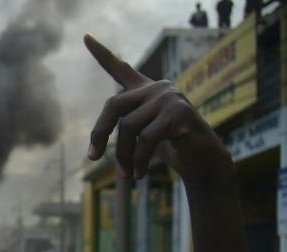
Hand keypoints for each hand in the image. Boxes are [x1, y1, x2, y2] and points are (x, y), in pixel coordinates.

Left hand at [84, 35, 232, 184]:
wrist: (205, 161)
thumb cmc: (172, 148)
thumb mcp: (143, 136)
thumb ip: (125, 131)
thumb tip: (93, 152)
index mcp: (146, 91)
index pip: (120, 68)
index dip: (101, 53)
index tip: (85, 37)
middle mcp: (157, 88)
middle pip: (113, 105)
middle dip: (99, 133)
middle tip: (93, 158)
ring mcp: (170, 98)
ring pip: (128, 126)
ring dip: (122, 156)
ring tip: (126, 175)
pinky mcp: (180, 113)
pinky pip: (146, 139)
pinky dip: (138, 160)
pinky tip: (138, 174)